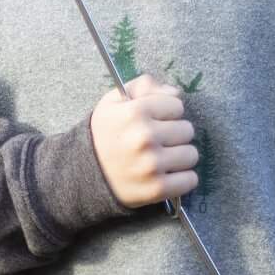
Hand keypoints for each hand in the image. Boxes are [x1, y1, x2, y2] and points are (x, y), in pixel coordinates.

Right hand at [90, 73, 198, 208]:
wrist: (82, 173)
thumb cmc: (104, 134)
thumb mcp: (115, 101)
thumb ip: (144, 86)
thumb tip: (176, 93)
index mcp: (135, 112)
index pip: (177, 105)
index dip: (166, 112)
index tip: (155, 121)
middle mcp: (145, 137)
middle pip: (187, 130)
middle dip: (174, 134)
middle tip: (158, 141)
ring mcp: (151, 165)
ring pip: (191, 155)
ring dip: (180, 157)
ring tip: (162, 158)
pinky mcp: (156, 189)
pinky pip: (190, 180)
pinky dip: (182, 179)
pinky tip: (167, 175)